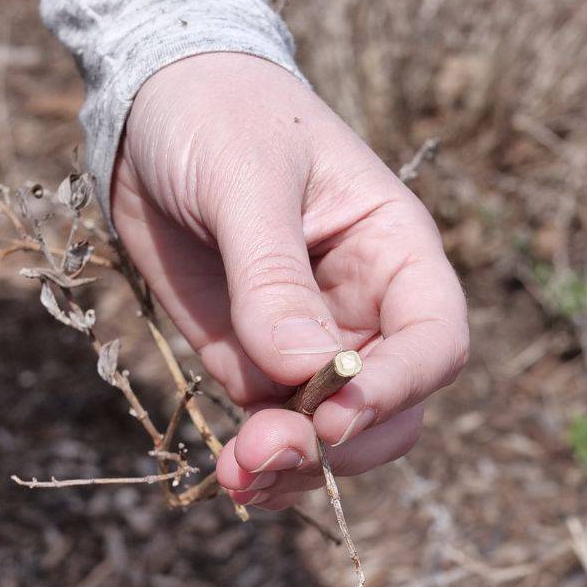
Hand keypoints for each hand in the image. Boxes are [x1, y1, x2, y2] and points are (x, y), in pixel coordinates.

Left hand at [111, 52, 467, 509]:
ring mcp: (311, 344)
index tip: (335, 415)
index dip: (398, 389)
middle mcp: (366, 309)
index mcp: (394, 253)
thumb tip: (309, 371)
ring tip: (237, 479)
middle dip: (338, 445)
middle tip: (265, 455)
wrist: (152, 108)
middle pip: (391, 409)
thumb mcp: (246, 180)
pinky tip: (230, 476)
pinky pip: (274, 430)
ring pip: (334, 437)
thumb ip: (275, 278)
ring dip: (294, 469)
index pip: (435, 341)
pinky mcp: (255, 363)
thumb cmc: (219, 115)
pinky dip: (258, 463)